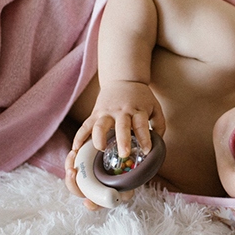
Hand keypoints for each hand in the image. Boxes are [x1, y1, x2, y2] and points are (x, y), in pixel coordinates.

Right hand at [65, 81, 165, 208]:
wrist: (123, 80)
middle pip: (121, 125)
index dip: (144, 137)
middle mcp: (122, 111)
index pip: (141, 124)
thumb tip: (158, 145)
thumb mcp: (155, 108)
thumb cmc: (141, 99)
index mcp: (138, 111)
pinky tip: (75, 149)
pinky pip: (85, 126)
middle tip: (124, 154)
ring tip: (100, 149)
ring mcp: (106, 112)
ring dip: (99, 137)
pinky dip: (79, 137)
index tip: (147, 150)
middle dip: (122, 140)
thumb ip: (159, 125)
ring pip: (100, 124)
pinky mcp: (95, 114)